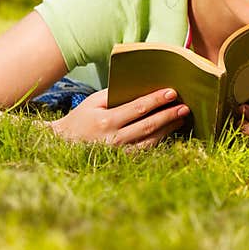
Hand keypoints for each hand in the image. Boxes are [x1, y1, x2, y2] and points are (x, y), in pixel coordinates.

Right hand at [51, 87, 188, 149]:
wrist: (64, 144)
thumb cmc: (81, 117)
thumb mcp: (94, 102)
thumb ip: (116, 95)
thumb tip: (142, 88)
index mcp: (106, 121)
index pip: (138, 108)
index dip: (157, 100)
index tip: (172, 92)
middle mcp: (114, 139)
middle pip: (148, 125)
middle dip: (168, 115)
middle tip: (185, 106)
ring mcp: (119, 153)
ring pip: (150, 141)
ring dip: (168, 129)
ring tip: (181, 117)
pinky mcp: (122, 161)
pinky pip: (145, 151)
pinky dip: (160, 140)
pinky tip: (170, 131)